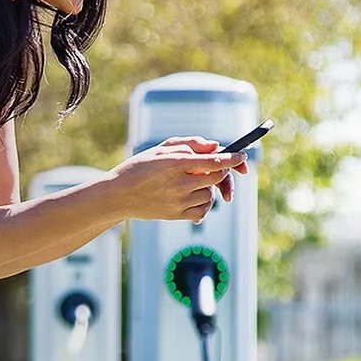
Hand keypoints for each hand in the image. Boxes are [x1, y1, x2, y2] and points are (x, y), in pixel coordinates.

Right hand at [100, 136, 247, 223]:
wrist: (118, 196)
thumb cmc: (139, 168)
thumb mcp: (161, 149)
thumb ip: (190, 144)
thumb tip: (216, 147)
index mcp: (175, 163)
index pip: (214, 161)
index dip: (232, 158)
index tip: (242, 156)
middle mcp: (179, 183)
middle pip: (216, 177)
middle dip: (220, 172)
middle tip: (214, 169)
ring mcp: (179, 201)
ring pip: (210, 195)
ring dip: (208, 188)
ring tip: (191, 182)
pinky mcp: (177, 215)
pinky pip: (203, 210)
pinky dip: (202, 203)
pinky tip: (190, 196)